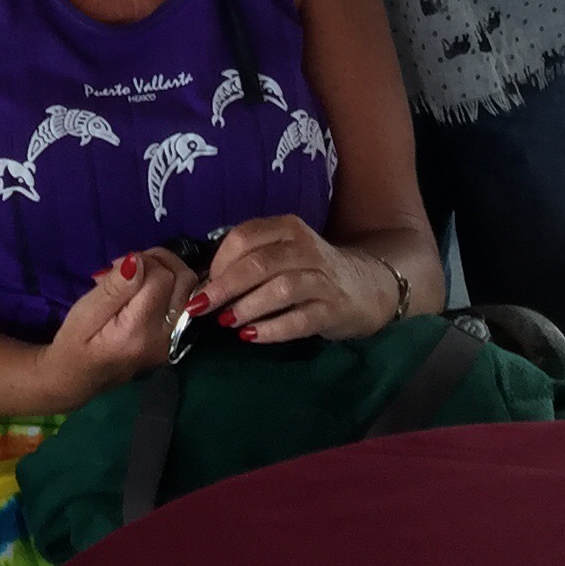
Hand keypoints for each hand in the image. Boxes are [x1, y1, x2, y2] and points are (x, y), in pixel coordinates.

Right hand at [39, 248, 199, 407]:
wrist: (78, 379)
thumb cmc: (74, 345)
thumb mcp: (85, 312)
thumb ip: (114, 288)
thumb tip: (138, 260)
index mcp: (140, 331)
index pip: (162, 279)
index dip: (143, 261)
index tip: (117, 266)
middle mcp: (164, 337)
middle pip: (184, 280)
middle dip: (161, 261)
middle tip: (130, 266)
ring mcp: (172, 341)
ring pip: (188, 289)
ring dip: (167, 271)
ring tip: (137, 275)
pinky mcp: (173, 341)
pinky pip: (182, 302)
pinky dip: (168, 287)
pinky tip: (144, 291)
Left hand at [192, 216, 393, 345]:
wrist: (364, 287)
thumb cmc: (309, 270)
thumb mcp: (282, 253)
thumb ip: (250, 260)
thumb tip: (206, 284)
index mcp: (287, 228)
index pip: (245, 237)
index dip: (219, 261)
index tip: (203, 284)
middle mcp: (305, 248)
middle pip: (260, 263)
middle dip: (225, 286)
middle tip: (200, 307)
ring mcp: (323, 278)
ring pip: (281, 288)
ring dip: (249, 306)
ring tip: (227, 322)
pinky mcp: (334, 309)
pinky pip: (301, 319)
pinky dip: (273, 328)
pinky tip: (253, 336)